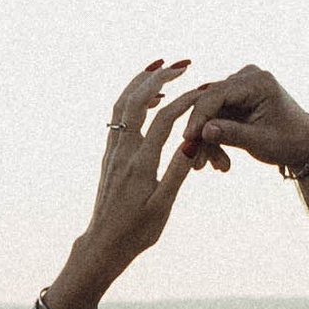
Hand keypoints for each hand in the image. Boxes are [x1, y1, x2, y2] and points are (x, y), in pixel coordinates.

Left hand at [61, 58, 203, 296]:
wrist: (103, 244)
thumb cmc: (136, 232)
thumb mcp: (162, 205)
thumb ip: (177, 170)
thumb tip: (193, 140)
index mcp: (139, 164)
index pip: (164, 120)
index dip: (186, 101)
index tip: (205, 89)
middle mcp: (122, 151)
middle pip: (136, 101)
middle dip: (159, 77)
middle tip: (182, 63)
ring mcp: (113, 151)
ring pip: (122, 104)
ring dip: (142, 82)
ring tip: (163, 69)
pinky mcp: (110, 155)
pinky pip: (118, 117)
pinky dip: (133, 99)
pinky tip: (149, 98)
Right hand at [170, 63, 308, 175]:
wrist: (305, 144)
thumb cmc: (288, 142)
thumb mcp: (260, 141)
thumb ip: (231, 134)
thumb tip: (201, 132)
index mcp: (258, 82)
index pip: (217, 94)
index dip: (199, 117)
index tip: (187, 140)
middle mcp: (248, 77)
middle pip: (211, 102)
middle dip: (203, 132)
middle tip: (196, 161)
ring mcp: (242, 85)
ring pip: (212, 111)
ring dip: (209, 138)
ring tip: (213, 166)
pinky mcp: (238, 96)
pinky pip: (218, 114)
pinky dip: (216, 135)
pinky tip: (217, 159)